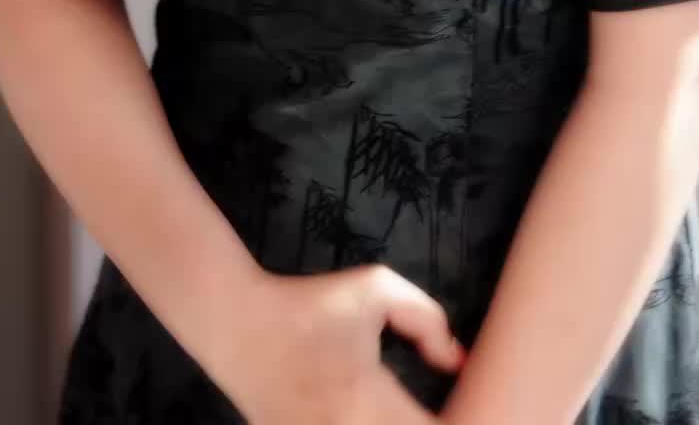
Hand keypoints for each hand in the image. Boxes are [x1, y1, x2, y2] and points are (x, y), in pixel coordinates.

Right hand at [220, 262, 466, 424]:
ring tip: (402, 410)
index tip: (461, 409)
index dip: (459, 424)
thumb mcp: (374, 288)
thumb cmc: (309, 305)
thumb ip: (426, 318)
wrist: (237, 326)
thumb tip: (456, 360)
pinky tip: (373, 413)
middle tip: (434, 409)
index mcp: (369, 403)